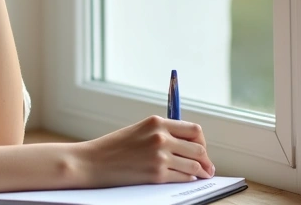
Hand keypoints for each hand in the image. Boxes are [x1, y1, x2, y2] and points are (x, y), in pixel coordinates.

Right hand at [73, 116, 214, 186]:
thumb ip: (161, 133)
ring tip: (203, 174)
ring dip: (201, 171)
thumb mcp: (139, 130)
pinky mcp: (157, 175)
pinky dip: (189, 179)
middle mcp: (161, 137)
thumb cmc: (113, 147)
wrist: (92, 162)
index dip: (201, 141)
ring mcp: (160, 157)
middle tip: (207, 166)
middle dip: (205, 159)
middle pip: (198, 148)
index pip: (194, 129)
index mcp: (157, 122)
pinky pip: (183, 177)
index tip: (201, 148)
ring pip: (194, 165)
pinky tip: (188, 179)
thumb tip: (185, 144)